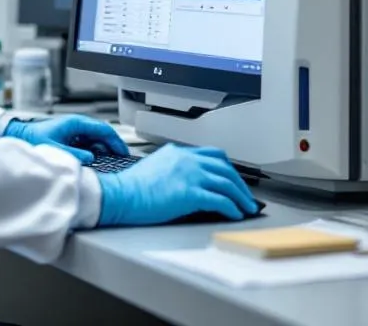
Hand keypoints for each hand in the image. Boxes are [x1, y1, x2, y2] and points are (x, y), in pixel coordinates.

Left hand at [3, 115, 128, 163]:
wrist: (20, 134)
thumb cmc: (34, 138)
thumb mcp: (56, 149)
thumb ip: (75, 154)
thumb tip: (91, 158)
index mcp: (76, 123)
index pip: (103, 129)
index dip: (115, 141)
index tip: (123, 151)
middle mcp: (77, 124)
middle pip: (102, 133)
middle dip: (112, 145)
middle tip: (120, 157)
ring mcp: (74, 129)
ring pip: (96, 137)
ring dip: (103, 148)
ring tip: (109, 160)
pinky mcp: (70, 135)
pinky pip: (87, 141)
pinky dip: (94, 149)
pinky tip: (95, 159)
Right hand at [95, 144, 258, 226]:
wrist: (120, 195)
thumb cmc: (130, 188)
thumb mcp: (154, 168)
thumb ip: (172, 169)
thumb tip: (185, 184)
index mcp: (178, 153)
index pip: (212, 155)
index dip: (228, 168)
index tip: (234, 179)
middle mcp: (187, 160)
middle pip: (225, 167)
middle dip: (240, 183)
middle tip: (247, 196)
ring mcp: (190, 175)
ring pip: (227, 183)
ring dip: (241, 197)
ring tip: (247, 208)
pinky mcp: (190, 193)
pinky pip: (220, 200)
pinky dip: (232, 207)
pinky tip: (235, 214)